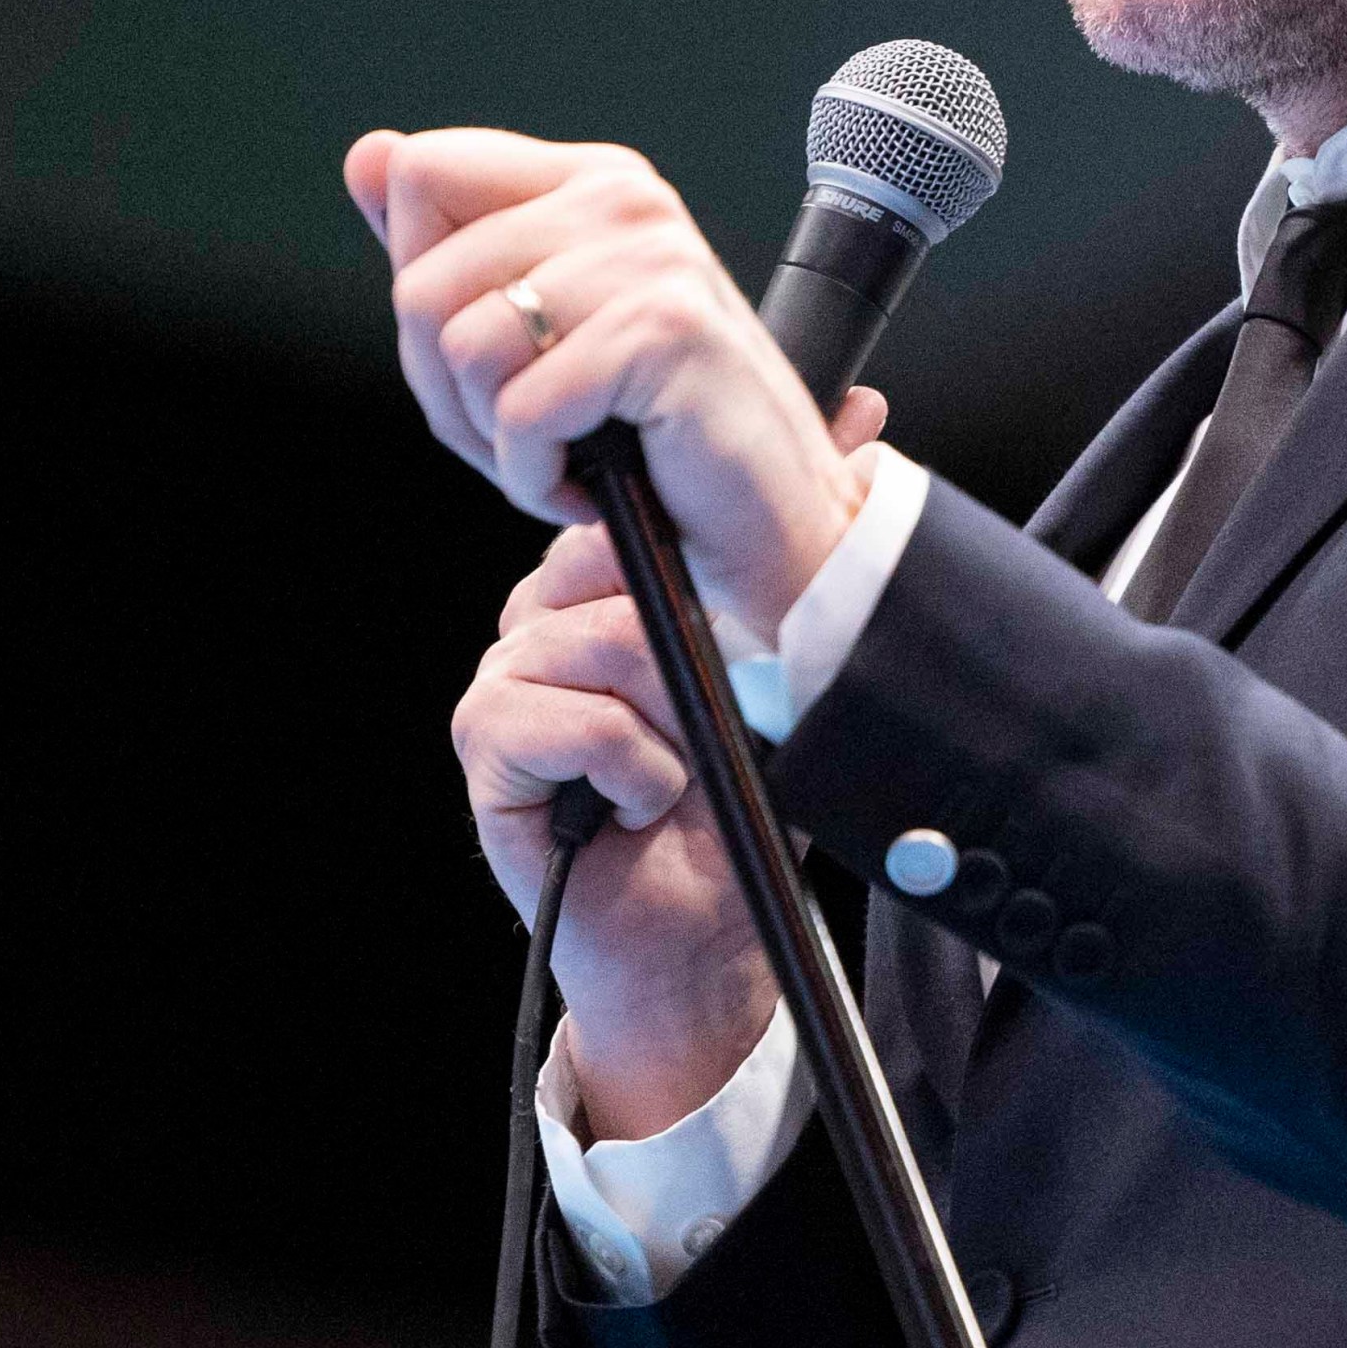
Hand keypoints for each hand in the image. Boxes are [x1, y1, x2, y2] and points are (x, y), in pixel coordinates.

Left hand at [345, 127, 858, 645]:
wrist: (774, 518)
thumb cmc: (655, 434)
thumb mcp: (540, 327)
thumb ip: (454, 240)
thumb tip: (369, 153)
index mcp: (594, 182)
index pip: (423, 173)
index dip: (421, 283)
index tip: (498, 351)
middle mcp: (625, 200)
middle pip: (420, 282)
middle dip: (451, 393)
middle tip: (536, 431)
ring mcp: (650, 260)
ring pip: (461, 348)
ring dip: (497, 440)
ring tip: (571, 453)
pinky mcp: (664, 333)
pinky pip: (522, 414)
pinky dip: (537, 478)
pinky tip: (594, 482)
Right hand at [457, 397, 893, 1139]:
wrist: (703, 937)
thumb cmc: (740, 805)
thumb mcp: (795, 665)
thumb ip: (811, 542)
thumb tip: (862, 410)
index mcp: (611, 586)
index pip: (637, 516)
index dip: (697, 556)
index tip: (748, 614)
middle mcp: (551, 616)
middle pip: (618, 567)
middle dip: (694, 656)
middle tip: (713, 728)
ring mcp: (510, 674)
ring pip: (599, 640)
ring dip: (667, 722)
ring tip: (677, 771)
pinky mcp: (484, 742)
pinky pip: (560, 714)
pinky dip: (626, 765)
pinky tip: (637, 802)